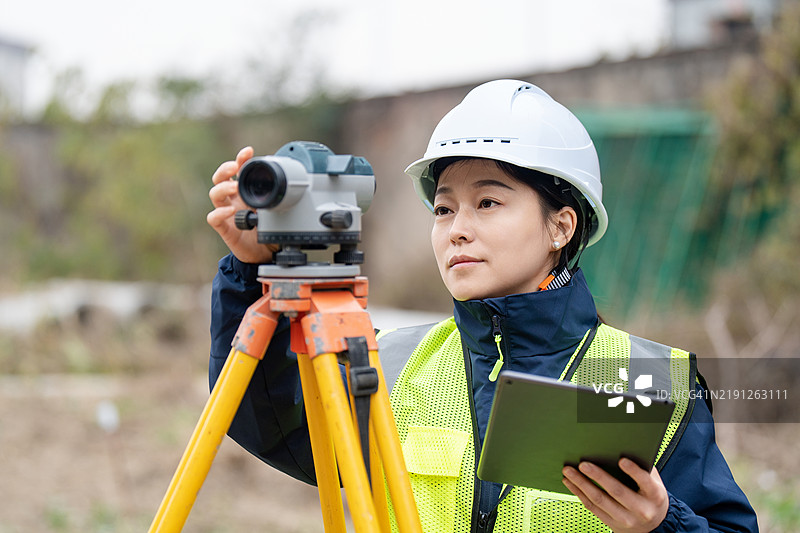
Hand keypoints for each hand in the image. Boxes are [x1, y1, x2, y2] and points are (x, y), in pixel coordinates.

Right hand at [207, 146, 277, 263]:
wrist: (263, 254)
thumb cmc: (267, 229)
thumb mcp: (275, 209)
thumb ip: (277, 195)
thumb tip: (292, 179)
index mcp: (244, 192)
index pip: (237, 171)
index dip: (240, 159)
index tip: (248, 151)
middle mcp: (233, 199)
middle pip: (219, 178)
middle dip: (225, 169)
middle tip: (234, 168)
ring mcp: (227, 213)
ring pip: (215, 194)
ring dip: (224, 188)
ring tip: (235, 188)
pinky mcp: (225, 228)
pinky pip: (214, 218)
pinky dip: (220, 212)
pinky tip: (231, 210)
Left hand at [562, 459, 668, 532]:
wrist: (655, 525)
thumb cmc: (650, 496)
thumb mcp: (654, 482)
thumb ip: (643, 468)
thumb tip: (623, 448)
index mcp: (654, 495)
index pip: (645, 482)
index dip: (634, 471)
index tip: (622, 460)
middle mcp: (641, 510)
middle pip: (617, 491)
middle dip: (598, 476)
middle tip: (583, 464)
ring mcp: (626, 519)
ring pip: (599, 500)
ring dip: (581, 484)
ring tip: (569, 471)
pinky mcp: (612, 524)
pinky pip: (592, 508)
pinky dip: (579, 493)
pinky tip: (570, 482)